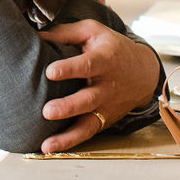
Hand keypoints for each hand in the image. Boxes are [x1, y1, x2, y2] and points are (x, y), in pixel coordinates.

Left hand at [37, 18, 159, 153]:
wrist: (143, 73)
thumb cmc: (110, 47)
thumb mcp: (93, 31)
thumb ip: (65, 32)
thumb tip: (36, 35)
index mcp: (105, 60)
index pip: (88, 65)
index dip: (70, 68)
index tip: (50, 72)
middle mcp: (107, 86)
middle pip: (88, 99)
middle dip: (68, 107)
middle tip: (47, 111)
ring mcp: (106, 107)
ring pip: (88, 123)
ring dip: (67, 135)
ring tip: (46, 144)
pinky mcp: (103, 120)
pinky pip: (87, 133)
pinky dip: (70, 142)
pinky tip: (50, 148)